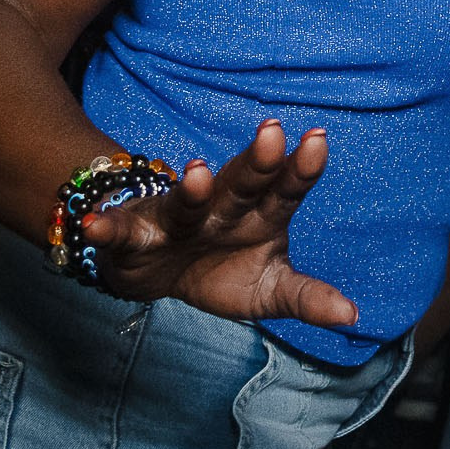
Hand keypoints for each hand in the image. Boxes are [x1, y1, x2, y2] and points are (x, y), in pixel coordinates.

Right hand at [76, 119, 358, 328]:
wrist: (159, 273)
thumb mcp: (269, 290)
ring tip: (196, 175)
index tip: (318, 141)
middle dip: (256, 162)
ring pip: (186, 202)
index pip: (286, 190)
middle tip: (273, 133)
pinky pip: (119, 232)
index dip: (301, 169)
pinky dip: (107, 228)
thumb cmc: (223, 270)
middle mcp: (221, 207)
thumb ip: (307, 296)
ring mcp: (177, 218)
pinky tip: (96, 226)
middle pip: (242, 183)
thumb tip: (353, 315)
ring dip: (191, 189)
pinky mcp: (134, 236)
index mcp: (259, 215)